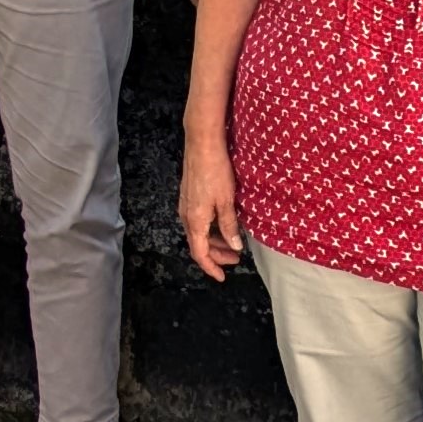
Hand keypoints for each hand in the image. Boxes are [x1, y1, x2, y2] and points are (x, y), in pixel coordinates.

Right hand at [181, 135, 242, 279]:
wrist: (202, 144)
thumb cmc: (214, 171)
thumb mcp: (227, 201)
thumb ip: (229, 226)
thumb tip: (234, 246)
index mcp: (195, 221)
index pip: (200, 253)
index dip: (211, 267)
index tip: (221, 276)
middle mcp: (186, 216)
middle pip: (199, 244)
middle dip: (217, 255)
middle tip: (235, 258)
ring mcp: (186, 206)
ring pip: (199, 232)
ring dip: (215, 241)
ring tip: (233, 242)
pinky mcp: (189, 196)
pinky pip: (198, 220)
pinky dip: (211, 228)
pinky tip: (224, 223)